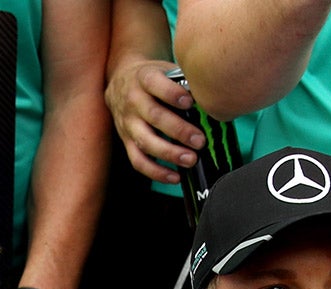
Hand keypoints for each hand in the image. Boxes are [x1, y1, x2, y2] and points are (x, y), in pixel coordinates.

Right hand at [105, 58, 202, 183]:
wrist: (119, 83)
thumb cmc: (151, 77)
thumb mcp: (163, 70)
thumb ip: (181, 80)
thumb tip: (210, 96)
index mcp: (143, 78)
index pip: (155, 84)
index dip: (172, 94)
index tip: (190, 102)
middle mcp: (133, 102)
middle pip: (154, 117)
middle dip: (179, 130)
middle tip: (200, 141)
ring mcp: (128, 124)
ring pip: (146, 142)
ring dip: (170, 154)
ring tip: (191, 160)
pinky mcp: (126, 142)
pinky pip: (139, 161)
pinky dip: (157, 172)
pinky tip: (175, 177)